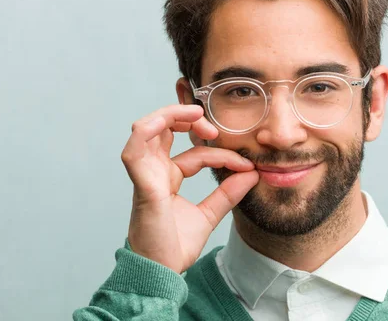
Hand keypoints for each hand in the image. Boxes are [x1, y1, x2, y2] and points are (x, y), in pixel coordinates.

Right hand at [122, 104, 258, 273]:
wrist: (161, 272)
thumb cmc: (175, 247)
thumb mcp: (210, 214)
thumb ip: (228, 193)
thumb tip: (253, 174)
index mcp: (168, 177)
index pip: (196, 154)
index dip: (221, 154)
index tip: (247, 166)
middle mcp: (155, 171)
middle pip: (165, 129)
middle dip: (189, 119)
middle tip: (215, 129)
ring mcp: (145, 175)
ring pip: (147, 129)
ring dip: (170, 115)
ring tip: (197, 115)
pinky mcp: (141, 182)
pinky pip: (135, 147)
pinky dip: (148, 128)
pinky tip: (167, 120)